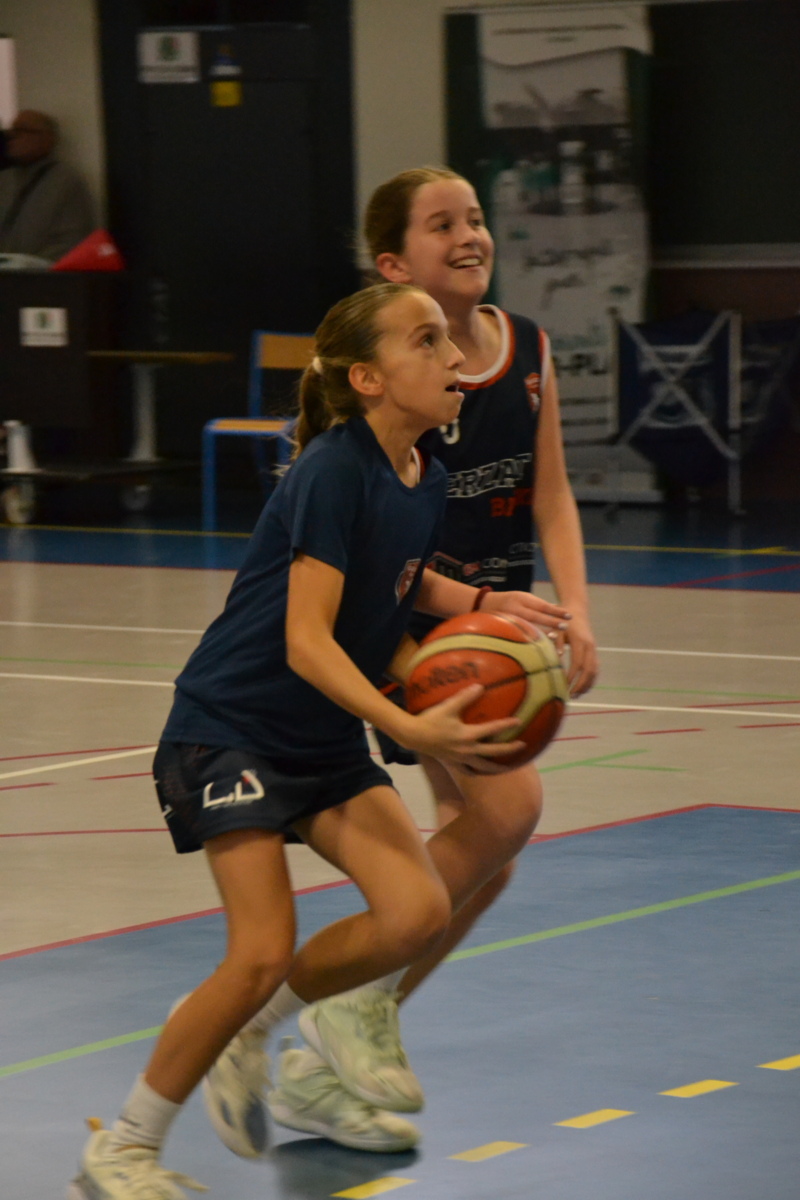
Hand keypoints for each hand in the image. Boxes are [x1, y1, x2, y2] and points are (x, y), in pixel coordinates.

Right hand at [398, 684, 524, 765]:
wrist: (414, 736)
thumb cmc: (431, 720)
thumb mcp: (448, 706)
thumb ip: (464, 697)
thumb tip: (480, 687)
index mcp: (467, 735)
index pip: (492, 729)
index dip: (506, 725)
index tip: (519, 721)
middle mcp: (467, 750)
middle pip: (493, 752)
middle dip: (509, 750)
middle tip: (523, 745)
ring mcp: (461, 759)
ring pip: (483, 767)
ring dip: (497, 767)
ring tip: (508, 767)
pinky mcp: (453, 763)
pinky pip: (469, 771)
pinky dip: (478, 772)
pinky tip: (482, 771)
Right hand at [481, 589, 571, 633]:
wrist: (482, 605)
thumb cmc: (508, 602)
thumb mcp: (522, 598)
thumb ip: (538, 604)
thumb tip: (557, 607)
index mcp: (521, 599)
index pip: (541, 605)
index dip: (556, 610)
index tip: (569, 615)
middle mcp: (514, 608)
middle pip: (536, 616)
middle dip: (551, 622)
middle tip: (566, 626)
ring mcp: (508, 619)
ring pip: (527, 627)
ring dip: (542, 633)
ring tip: (555, 637)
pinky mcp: (503, 629)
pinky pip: (519, 635)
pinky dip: (530, 640)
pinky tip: (539, 646)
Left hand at [556, 612, 597, 696]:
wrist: (576, 610)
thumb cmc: (562, 621)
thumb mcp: (557, 630)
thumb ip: (556, 643)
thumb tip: (556, 659)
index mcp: (580, 641)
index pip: (578, 663)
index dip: (572, 676)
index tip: (564, 686)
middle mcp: (590, 646)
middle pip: (589, 670)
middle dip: (580, 684)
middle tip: (571, 696)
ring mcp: (593, 649)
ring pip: (594, 670)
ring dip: (586, 684)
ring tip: (576, 695)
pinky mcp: (594, 651)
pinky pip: (595, 668)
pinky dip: (590, 679)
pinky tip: (582, 688)